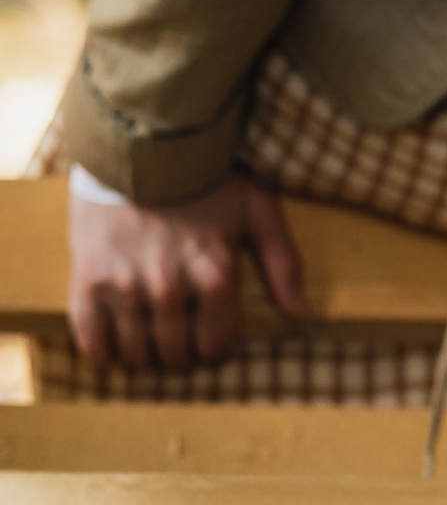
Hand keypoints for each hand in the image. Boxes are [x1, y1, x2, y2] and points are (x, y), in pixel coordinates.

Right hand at [68, 171, 306, 369]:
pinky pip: (91, 337)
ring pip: (135, 350)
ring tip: (149, 344)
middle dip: (180, 354)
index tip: (209, 339)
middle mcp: (169, 286)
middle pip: (174, 351)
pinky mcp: (89, 279)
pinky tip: (112, 348)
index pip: (215, 340)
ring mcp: (126, 285)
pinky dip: (102, 350)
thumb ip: (283, 263)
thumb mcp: (259, 210)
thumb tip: (301, 314)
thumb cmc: (209, 179)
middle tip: (178, 346)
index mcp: (215, 274)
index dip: (213, 345)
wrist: (144, 149)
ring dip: (143, 355)